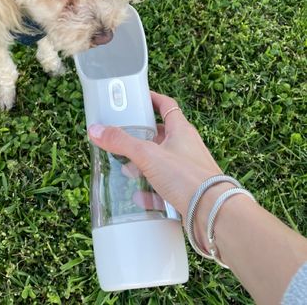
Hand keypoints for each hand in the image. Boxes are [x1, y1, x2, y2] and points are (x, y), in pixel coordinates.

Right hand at [88, 91, 223, 246]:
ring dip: (144, 165)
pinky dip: (151, 191)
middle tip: (124, 138)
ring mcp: (188, 170)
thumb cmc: (188, 177)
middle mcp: (187, 147)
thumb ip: (121, 142)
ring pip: (162, 162)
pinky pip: (166, 188)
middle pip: (162, 135)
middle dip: (142, 137)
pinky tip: (139, 197)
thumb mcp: (148, 155)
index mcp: (181, 130)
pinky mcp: (188, 192)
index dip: (152, 99)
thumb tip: (96, 130)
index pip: (166, 106)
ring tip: (127, 169)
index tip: (138, 97)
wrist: (215, 213)